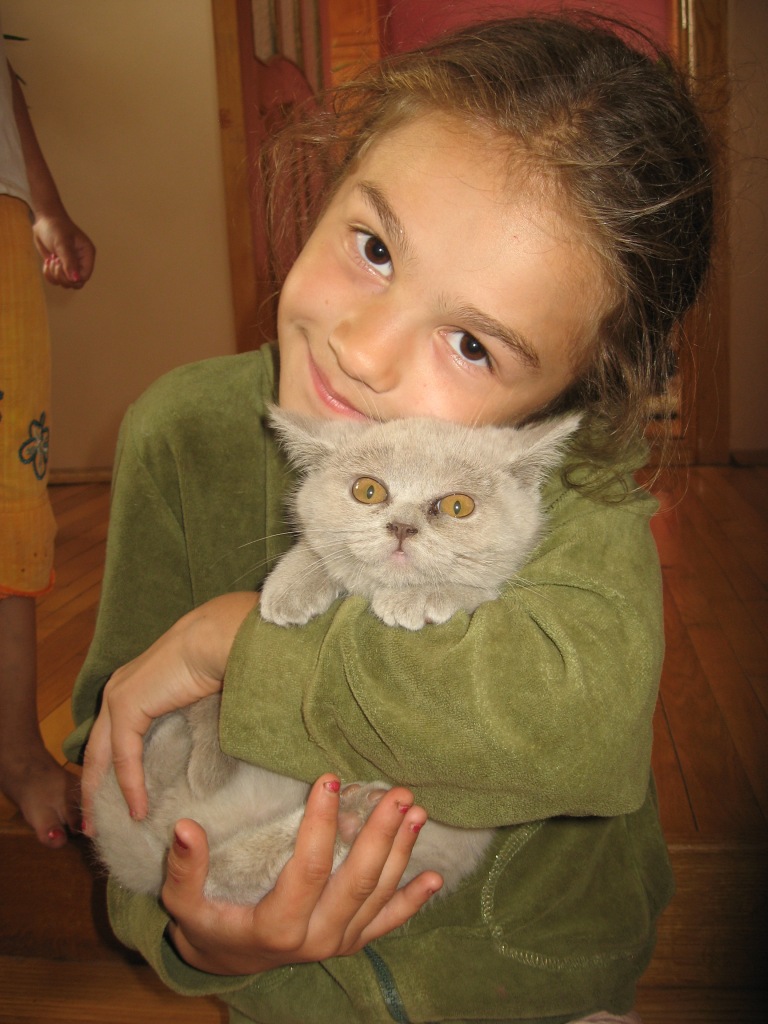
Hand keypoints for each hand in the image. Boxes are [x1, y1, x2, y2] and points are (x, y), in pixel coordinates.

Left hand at [32, 214, 95, 287]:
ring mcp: (70, 265)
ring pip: (65, 283)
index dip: (73, 277)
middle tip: (55, 261)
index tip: (61, 265)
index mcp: (87, 255)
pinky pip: (56, 280)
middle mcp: (81, 262)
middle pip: (76, 283)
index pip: (85, 276)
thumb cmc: (56, 227)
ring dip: (55, 275)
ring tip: (51, 259)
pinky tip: (47, 262)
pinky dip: (49, 274)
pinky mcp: (60, 266)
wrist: (44, 220)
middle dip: (62, 276)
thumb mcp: (62, 243)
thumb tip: (76, 279)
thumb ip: (69, 262)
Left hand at [81, 593, 258, 830]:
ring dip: (100, 793)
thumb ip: (184, 718)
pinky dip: (131, 785)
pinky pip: (124, 756)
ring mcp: (119, 696)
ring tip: (101, 826)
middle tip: (90, 822)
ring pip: (102, 756)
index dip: (109, 767)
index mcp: (134, 684)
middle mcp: (119, 689)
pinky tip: (138, 810)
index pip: (111, 735)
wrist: (220, 639)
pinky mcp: (127, 705)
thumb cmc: (220, 660)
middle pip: (97, 749)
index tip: (112, 797)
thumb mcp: (195, 696)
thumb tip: (194, 746)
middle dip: (91, 787)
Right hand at [163, 776, 442, 973]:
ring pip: (379, 894)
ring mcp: (338, 942)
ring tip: (417, 813)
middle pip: (358, 880)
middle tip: (397, 792)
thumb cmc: (207, 924)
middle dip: (381, 833)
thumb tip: (185, 827)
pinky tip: (435, 879)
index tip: (330, 778)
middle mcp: (316, 938)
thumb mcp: (184, 904)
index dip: (322, 823)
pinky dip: (413, 902)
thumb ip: (185, 868)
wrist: (228, 962)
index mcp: (277, 925)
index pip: (308, 868)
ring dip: (402, 853)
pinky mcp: (351, 942)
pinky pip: (387, 923)